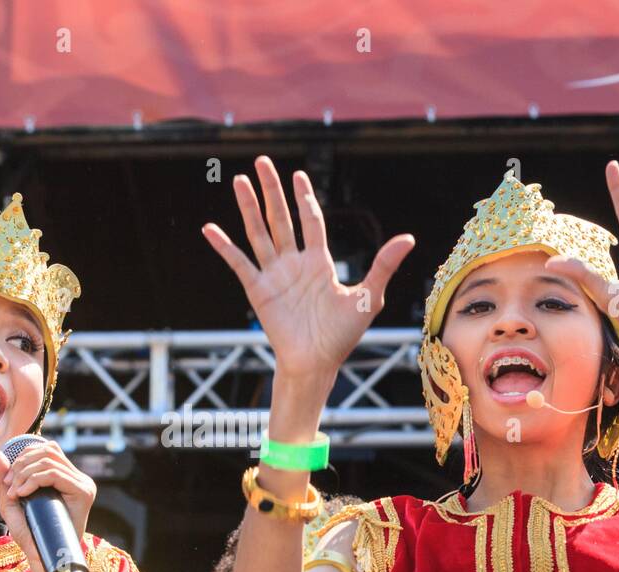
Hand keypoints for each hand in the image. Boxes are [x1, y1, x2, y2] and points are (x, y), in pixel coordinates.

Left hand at [0, 441, 95, 563]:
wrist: (42, 557)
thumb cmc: (29, 534)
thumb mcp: (11, 501)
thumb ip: (3, 478)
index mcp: (65, 477)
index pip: (47, 449)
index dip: (24, 457)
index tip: (8, 481)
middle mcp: (77, 477)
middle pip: (48, 450)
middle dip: (21, 464)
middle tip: (9, 486)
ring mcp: (83, 483)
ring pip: (49, 460)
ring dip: (25, 473)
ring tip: (15, 493)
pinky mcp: (84, 492)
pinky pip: (55, 474)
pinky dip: (34, 480)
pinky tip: (23, 494)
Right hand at [202, 155, 414, 383]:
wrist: (316, 363)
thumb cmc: (342, 336)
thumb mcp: (369, 298)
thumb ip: (383, 266)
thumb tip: (408, 238)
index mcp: (319, 262)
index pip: (311, 221)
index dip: (304, 198)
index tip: (298, 175)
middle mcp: (294, 263)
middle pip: (280, 218)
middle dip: (272, 190)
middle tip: (262, 161)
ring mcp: (274, 275)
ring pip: (259, 233)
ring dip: (248, 207)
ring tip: (239, 181)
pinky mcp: (258, 291)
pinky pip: (239, 263)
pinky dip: (224, 246)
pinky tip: (210, 228)